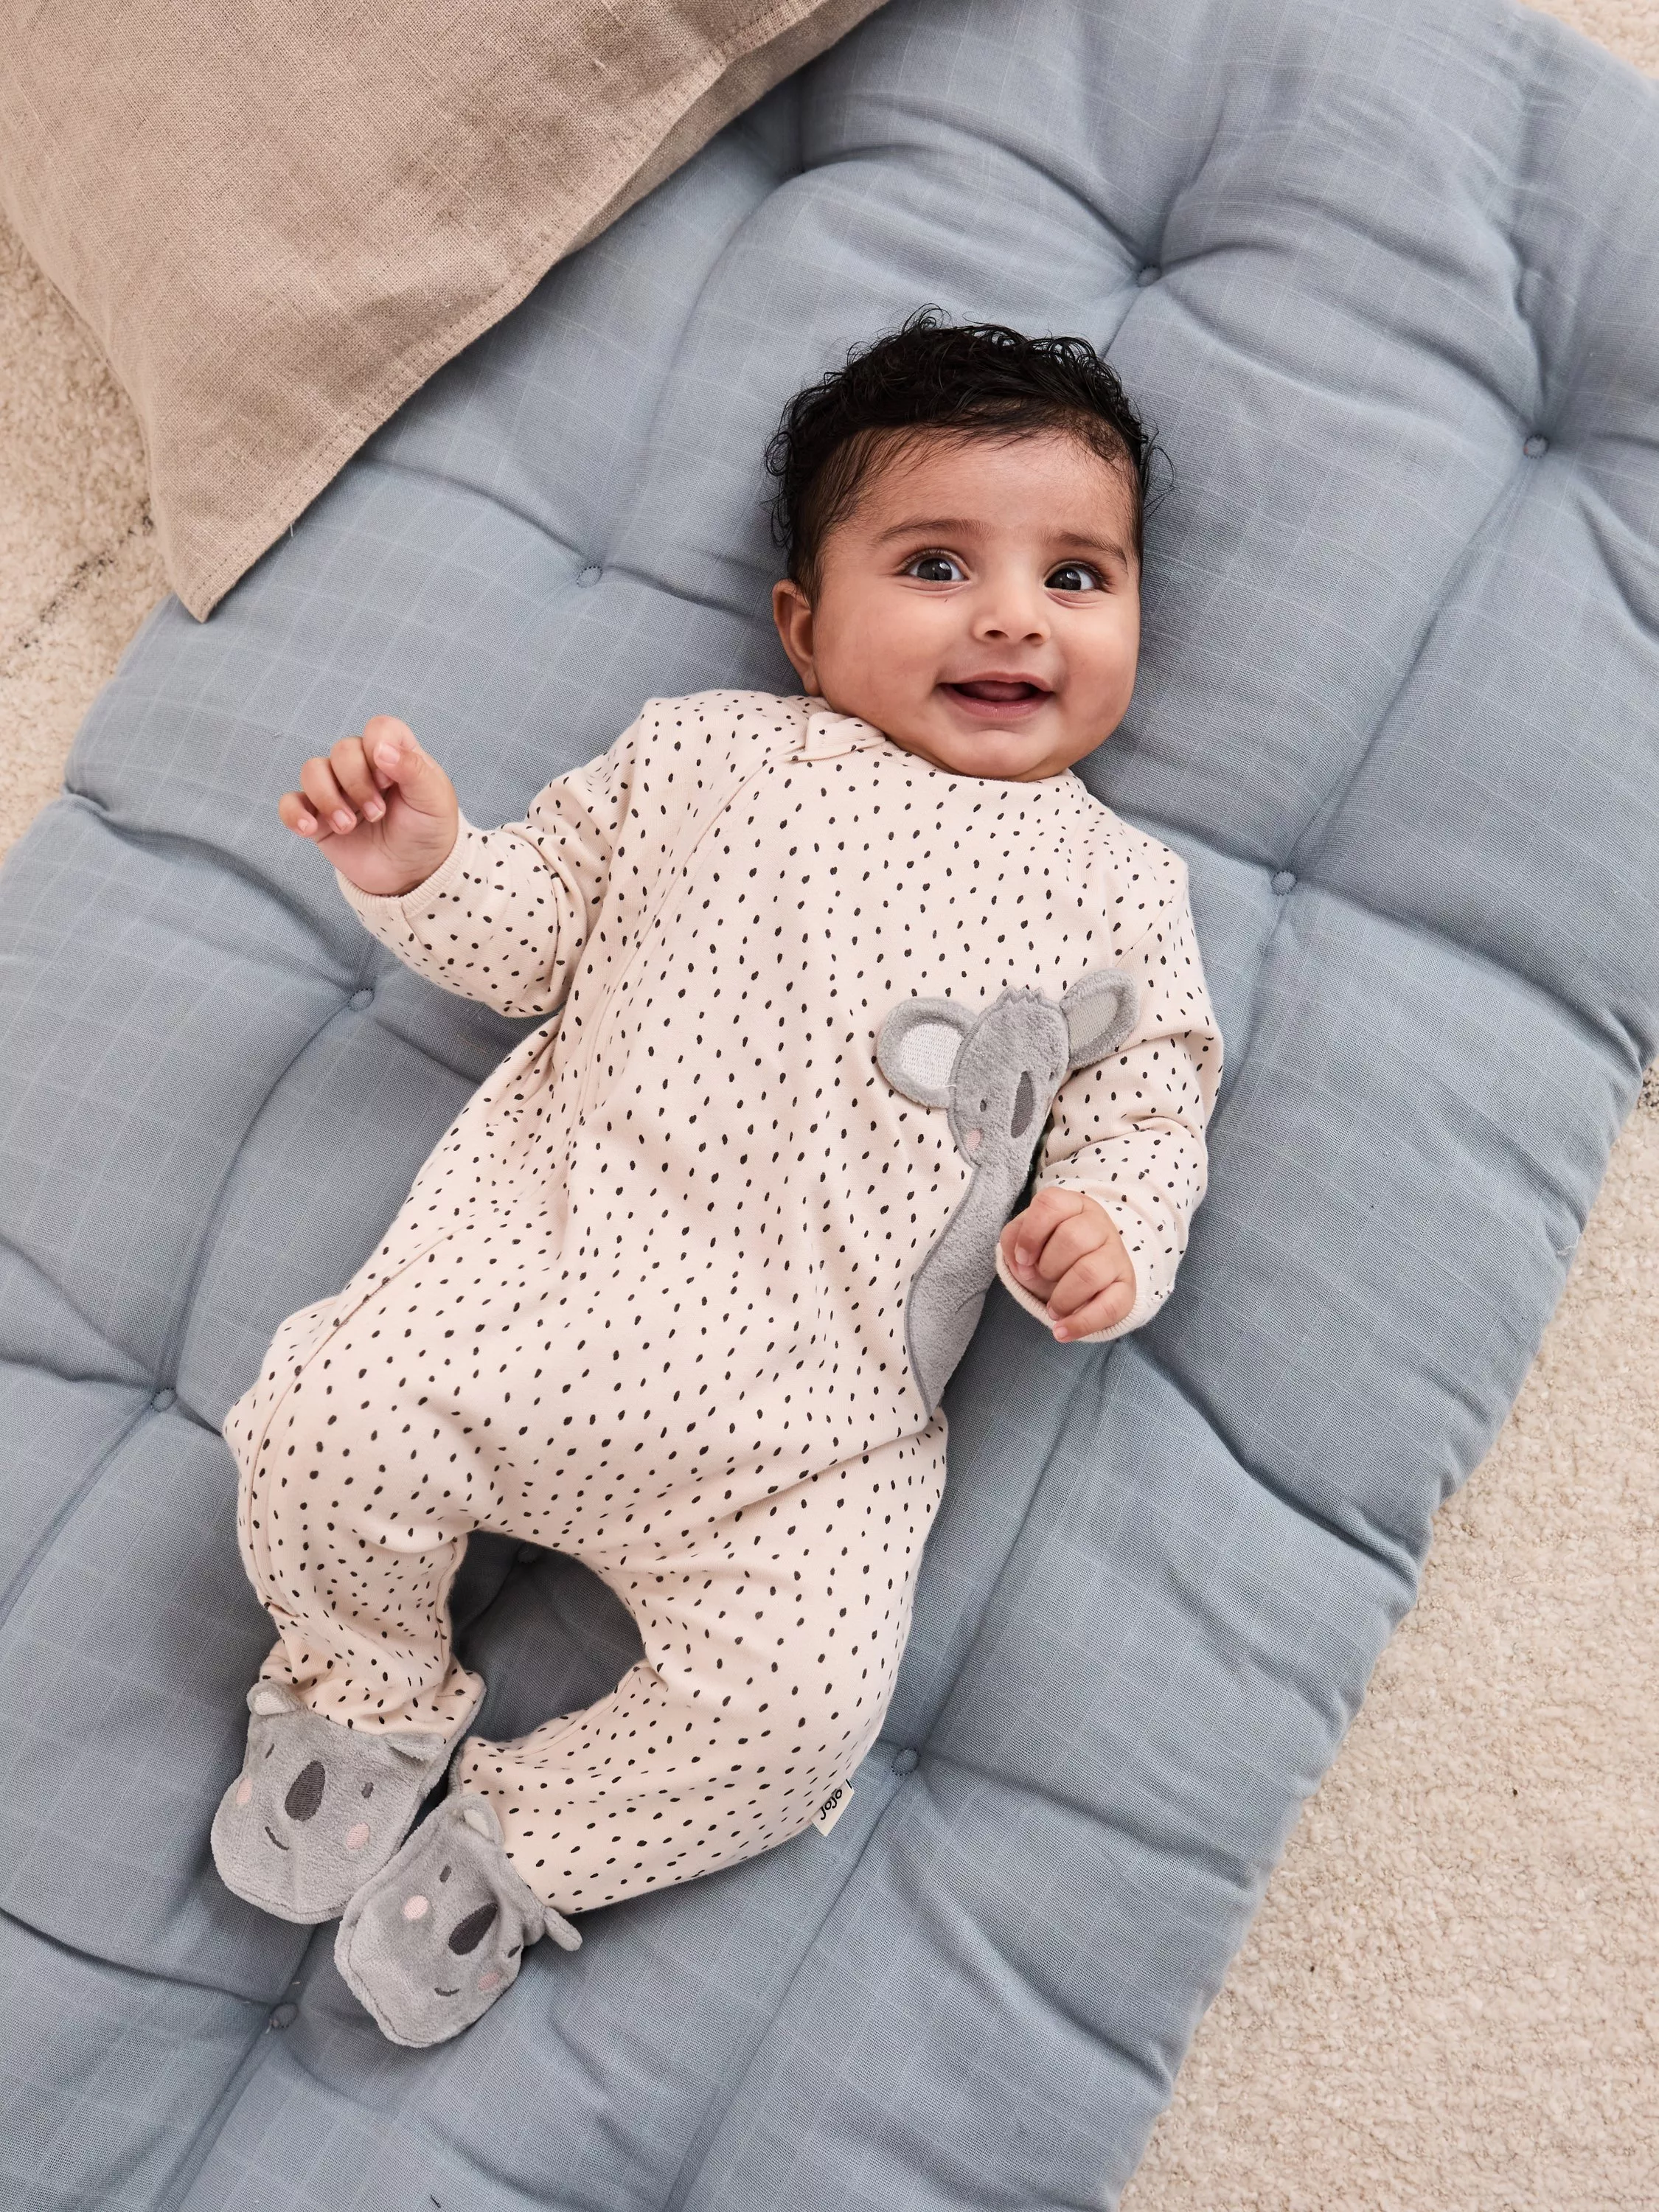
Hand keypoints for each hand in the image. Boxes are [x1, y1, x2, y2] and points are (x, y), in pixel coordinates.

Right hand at [278, 716, 458, 897]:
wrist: (414, 875)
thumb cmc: (427, 831)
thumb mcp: (434, 800)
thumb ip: (413, 769)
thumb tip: (382, 749)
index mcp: (395, 754)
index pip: (379, 728)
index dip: (379, 748)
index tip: (390, 780)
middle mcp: (363, 767)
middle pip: (342, 750)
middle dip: (357, 783)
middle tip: (377, 814)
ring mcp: (338, 790)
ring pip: (312, 770)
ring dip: (327, 798)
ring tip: (347, 827)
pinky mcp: (319, 817)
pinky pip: (290, 803)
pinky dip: (294, 813)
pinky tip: (308, 828)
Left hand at [999, 1188, 1135, 1341]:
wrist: (1082, 1278)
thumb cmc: (1050, 1253)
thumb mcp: (1027, 1240)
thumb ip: (1014, 1241)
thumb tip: (1024, 1264)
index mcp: (1073, 1205)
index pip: (1051, 1203)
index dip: (1030, 1234)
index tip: (1023, 1258)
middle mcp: (1099, 1225)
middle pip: (1072, 1239)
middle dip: (1047, 1267)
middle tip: (1042, 1279)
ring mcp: (1117, 1255)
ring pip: (1089, 1273)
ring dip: (1062, 1298)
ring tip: (1053, 1309)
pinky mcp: (1126, 1287)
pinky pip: (1109, 1307)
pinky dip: (1080, 1323)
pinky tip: (1062, 1332)